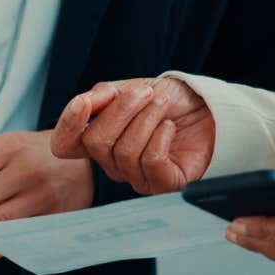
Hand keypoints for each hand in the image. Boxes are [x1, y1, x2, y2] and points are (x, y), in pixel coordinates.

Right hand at [49, 76, 213, 194]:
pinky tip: (170, 127)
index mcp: (100, 141)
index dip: (68, 126)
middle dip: (122, 110)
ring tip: (162, 103)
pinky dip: (160, 136)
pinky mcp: (164, 185)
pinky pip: (150, 162)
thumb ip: (102, 95)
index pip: (65, 145)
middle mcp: (114, 164)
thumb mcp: (131, 88)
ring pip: (125, 151)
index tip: (85, 102)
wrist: (208, 107)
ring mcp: (138, 178)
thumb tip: (82, 103)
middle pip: (96, 142)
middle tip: (146, 93)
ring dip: (146, 118)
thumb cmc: (169, 101)